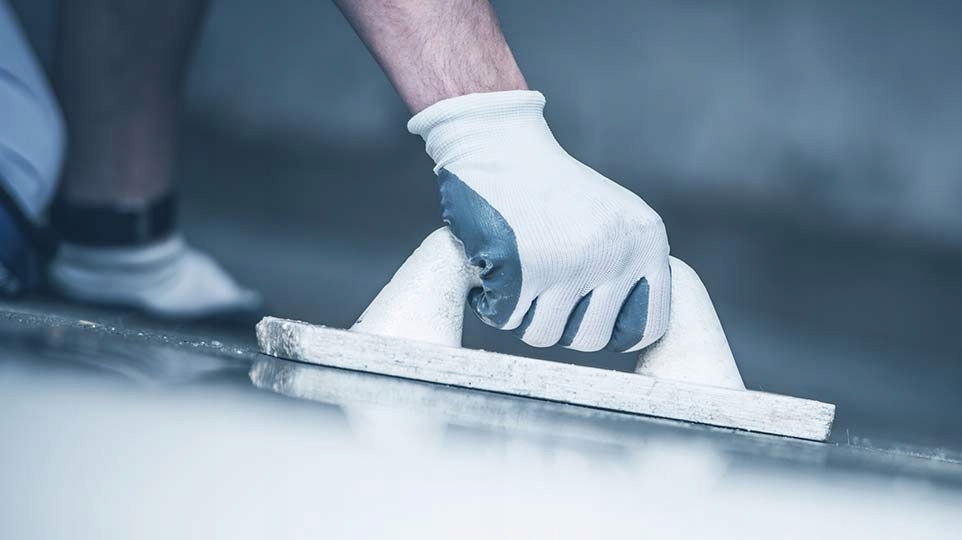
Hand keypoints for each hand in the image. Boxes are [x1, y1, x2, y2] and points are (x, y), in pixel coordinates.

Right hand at [408, 91, 669, 351]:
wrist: (498, 144)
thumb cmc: (550, 186)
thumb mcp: (612, 218)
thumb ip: (630, 267)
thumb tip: (632, 334)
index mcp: (647, 242)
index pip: (650, 326)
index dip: (614, 330)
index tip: (586, 314)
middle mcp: (616, 255)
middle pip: (592, 339)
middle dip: (561, 325)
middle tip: (541, 294)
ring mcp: (571, 264)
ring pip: (545, 334)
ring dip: (522, 315)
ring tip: (515, 277)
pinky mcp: (523, 270)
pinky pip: (506, 318)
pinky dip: (490, 302)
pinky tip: (491, 269)